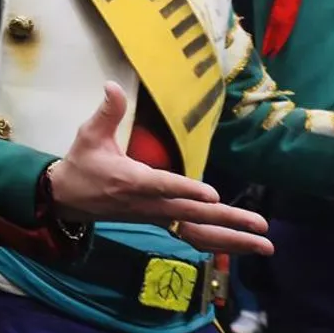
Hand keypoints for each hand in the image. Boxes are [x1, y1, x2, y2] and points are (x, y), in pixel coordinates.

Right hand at [45, 83, 272, 255]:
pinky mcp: (160, 223)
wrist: (68, 199)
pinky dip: (219, 244)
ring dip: (232, 241)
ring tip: (265, 246)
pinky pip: (193, 237)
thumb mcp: (89, 135)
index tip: (212, 195)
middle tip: (261, 225)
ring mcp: (156, 217)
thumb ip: (108, 112)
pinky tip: (243, 247)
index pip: (163, 186)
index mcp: (131, 181)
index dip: (187, 191)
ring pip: (197, 233)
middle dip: (228, 221)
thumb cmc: (82, 164)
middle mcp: (148, 204)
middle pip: (192, 216)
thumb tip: (112, 85)